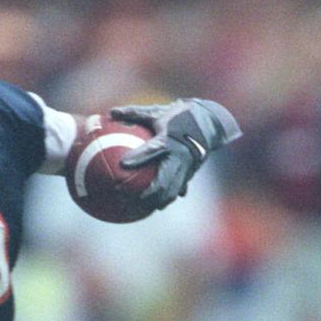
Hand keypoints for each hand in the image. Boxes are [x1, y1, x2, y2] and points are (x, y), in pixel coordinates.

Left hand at [109, 98, 240, 208]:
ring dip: (156, 201)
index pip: (152, 150)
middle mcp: (180, 155)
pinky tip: (155, 207)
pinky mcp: (191, 173)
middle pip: (164, 179)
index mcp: (170, 139)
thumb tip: (111, 112)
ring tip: (140, 208)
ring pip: (172, 189)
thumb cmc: (178, 115)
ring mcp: (187, 166)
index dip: (138, 157)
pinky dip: (167, 198)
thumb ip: (134, 113)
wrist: (210, 121)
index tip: (122, 165)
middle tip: (125, 196)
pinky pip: (178, 189)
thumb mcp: (157, 112)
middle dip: (146, 192)